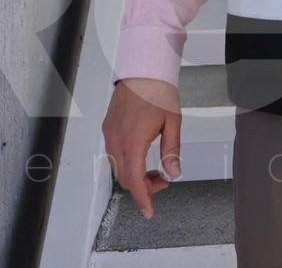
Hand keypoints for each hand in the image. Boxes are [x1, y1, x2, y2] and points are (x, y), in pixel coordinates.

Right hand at [102, 77, 182, 218]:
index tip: (149, 211)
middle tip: (162, 181)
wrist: (142, 70)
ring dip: (135, 174)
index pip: (135, 180)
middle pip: (126, 178)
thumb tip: (173, 173)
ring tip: (155, 169)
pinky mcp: (108, 129)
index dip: (143, 199)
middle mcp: (117, 141)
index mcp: (133, 142)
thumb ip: (172, 150)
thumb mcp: (173, 122)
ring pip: (119, 168)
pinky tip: (142, 155)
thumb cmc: (158, 92)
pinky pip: (114, 154)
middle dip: (143, 186)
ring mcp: (110, 135)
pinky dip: (128, 162)